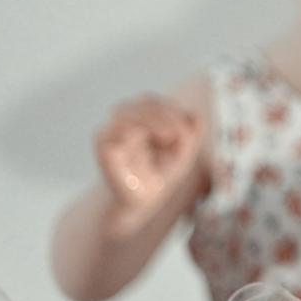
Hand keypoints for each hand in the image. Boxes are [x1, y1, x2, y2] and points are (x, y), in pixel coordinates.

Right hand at [95, 93, 203, 215]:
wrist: (145, 200)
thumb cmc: (162, 170)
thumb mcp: (183, 149)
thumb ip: (190, 131)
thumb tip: (196, 118)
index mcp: (140, 115)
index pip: (151, 101)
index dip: (171, 110)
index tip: (186, 131)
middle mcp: (122, 120)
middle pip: (142, 102)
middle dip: (165, 114)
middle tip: (179, 134)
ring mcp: (110, 133)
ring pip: (124, 112)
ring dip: (151, 122)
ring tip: (169, 139)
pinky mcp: (103, 150)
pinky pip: (109, 135)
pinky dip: (130, 134)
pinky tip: (146, 146)